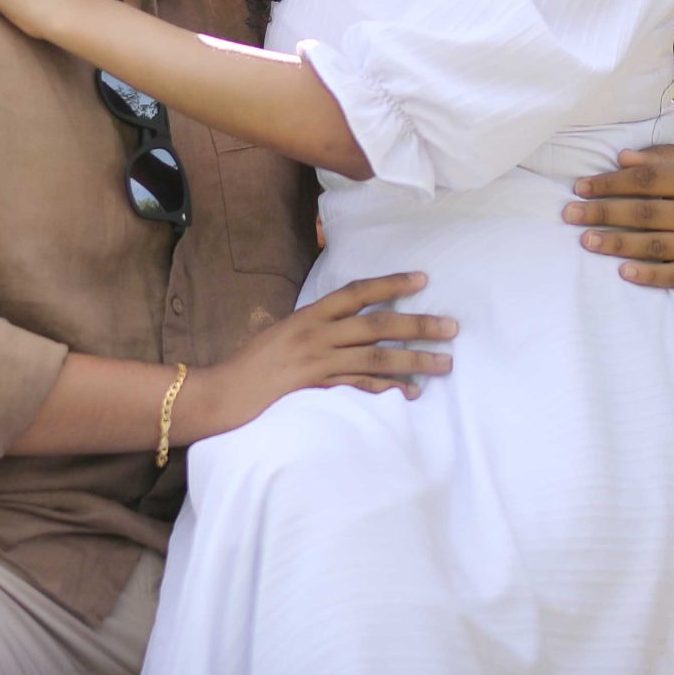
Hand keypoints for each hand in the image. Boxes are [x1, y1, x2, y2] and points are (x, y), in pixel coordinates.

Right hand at [183, 272, 454, 437]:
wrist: (222, 394)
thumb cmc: (251, 365)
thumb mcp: (283, 334)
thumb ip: (315, 328)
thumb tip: (347, 326)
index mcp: (308, 315)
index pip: (356, 293)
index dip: (390, 285)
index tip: (422, 280)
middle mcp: (316, 335)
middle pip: (376, 326)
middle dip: (417, 325)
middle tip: (451, 328)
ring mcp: (318, 364)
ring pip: (376, 358)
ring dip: (414, 360)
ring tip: (444, 363)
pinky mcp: (318, 390)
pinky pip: (361, 388)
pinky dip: (388, 389)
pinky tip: (411, 392)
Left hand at [563, 145, 673, 288]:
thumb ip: (658, 158)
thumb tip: (622, 158)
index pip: (648, 180)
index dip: (611, 183)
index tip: (580, 188)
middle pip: (646, 213)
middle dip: (604, 212)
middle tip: (570, 214)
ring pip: (656, 245)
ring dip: (617, 243)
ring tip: (586, 240)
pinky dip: (648, 275)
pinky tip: (622, 272)